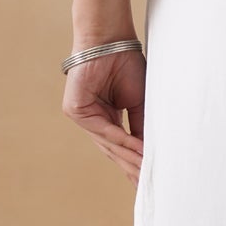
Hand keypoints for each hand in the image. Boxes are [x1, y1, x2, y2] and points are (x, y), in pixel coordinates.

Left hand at [62, 42, 145, 187]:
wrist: (110, 39)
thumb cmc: (125, 64)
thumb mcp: (139, 100)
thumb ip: (141, 125)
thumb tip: (150, 150)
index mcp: (106, 116)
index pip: (120, 146)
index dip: (134, 163)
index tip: (148, 180)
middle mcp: (93, 119)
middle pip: (114, 150)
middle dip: (132, 168)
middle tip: (148, 186)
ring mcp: (83, 116)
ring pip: (109, 144)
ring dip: (130, 159)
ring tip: (147, 172)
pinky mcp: (76, 111)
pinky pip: (104, 131)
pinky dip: (122, 141)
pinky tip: (138, 151)